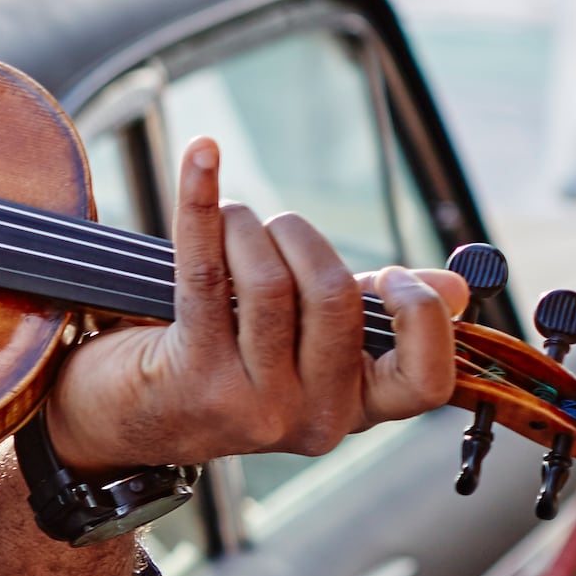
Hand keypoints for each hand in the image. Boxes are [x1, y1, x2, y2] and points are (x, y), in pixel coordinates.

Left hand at [47, 138, 465, 473]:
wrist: (121, 417)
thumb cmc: (222, 366)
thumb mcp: (305, 349)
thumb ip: (372, 316)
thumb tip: (455, 288)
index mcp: (352, 411)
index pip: (426, 381)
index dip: (422, 318)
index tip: (395, 274)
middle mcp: (308, 418)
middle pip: (336, 301)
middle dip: (304, 241)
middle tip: (274, 226)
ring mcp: (249, 404)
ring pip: (270, 284)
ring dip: (248, 227)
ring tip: (231, 217)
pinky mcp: (191, 376)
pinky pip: (204, 272)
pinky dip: (202, 203)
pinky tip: (201, 158)